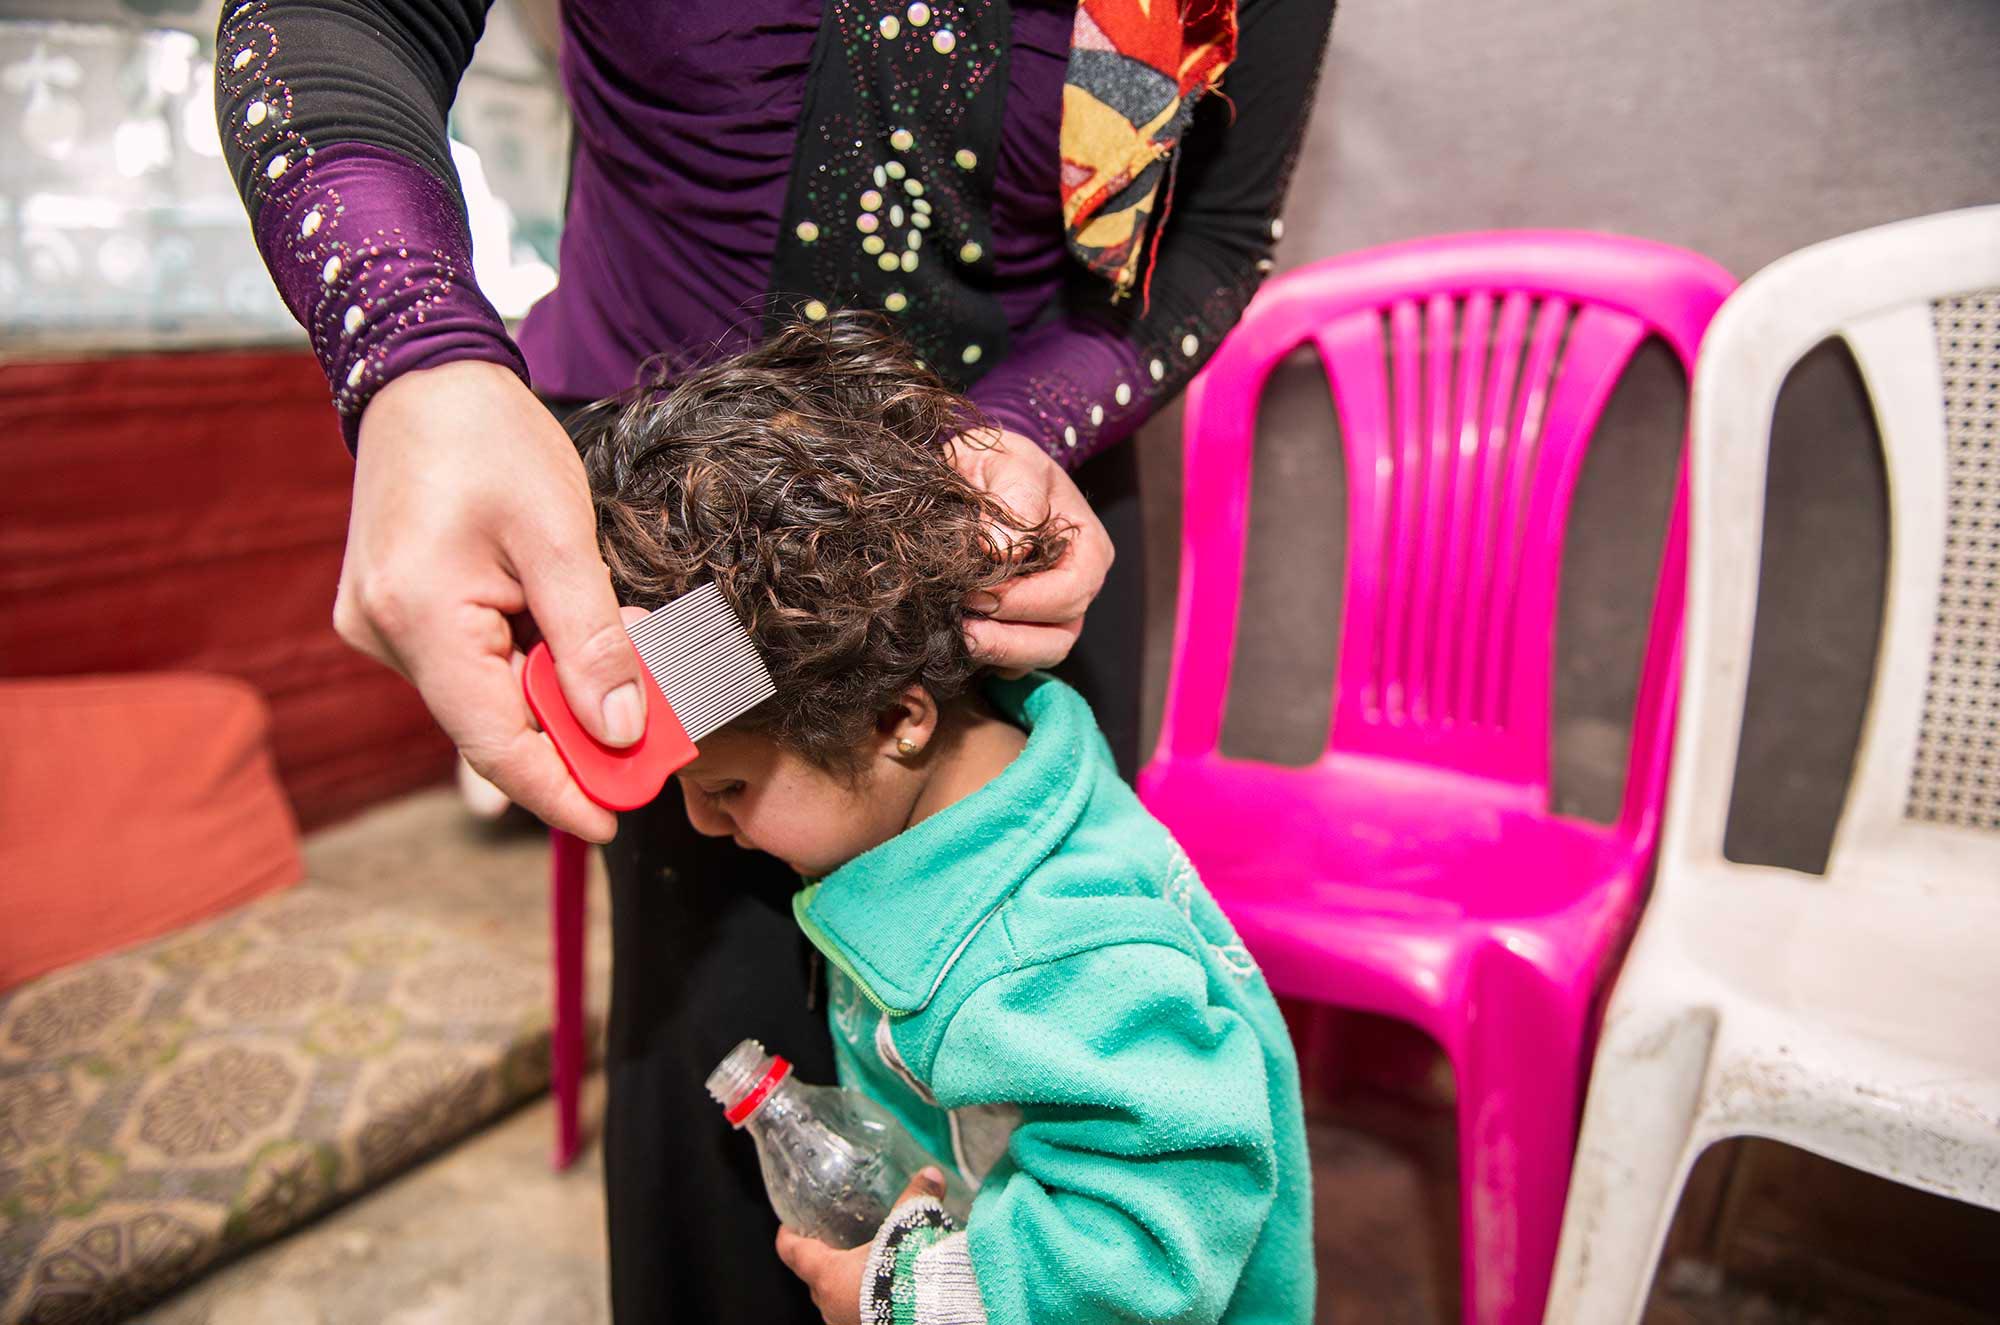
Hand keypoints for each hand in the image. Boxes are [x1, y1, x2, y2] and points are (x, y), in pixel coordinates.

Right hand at [338, 361, 646, 842]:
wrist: (420, 375)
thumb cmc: (490, 439)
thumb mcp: (560, 536)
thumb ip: (593, 641)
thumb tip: (624, 730)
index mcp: (417, 619)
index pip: (494, 743)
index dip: (557, 791)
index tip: (612, 821)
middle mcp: (383, 637)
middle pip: (492, 721)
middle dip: (574, 736)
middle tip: (653, 742)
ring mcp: (379, 627)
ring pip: (484, 693)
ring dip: (556, 692)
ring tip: (626, 667)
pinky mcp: (392, 613)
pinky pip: (469, 662)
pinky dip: (527, 662)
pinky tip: (568, 636)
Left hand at [775, 1167, 948, 1324]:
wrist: (933, 1311)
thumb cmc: (908, 1273)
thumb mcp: (908, 1227)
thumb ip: (916, 1198)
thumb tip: (930, 1173)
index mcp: (828, 1275)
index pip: (792, 1252)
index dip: (789, 1234)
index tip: (791, 1222)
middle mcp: (830, 1304)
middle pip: (814, 1277)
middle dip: (823, 1258)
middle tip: (835, 1239)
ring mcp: (845, 1322)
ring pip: (835, 1298)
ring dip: (844, 1282)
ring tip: (863, 1264)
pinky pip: (854, 1312)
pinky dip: (862, 1298)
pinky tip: (882, 1288)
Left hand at [948, 429, 1113, 674]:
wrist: (979, 475)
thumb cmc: (1000, 464)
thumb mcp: (1009, 460)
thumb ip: (1015, 495)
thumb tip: (1006, 550)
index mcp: (1089, 549)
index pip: (1070, 592)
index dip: (1023, 599)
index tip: (974, 590)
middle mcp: (1079, 587)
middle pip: (1060, 635)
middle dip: (1008, 634)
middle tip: (961, 622)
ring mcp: (1053, 613)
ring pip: (1040, 654)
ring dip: (999, 651)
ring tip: (960, 636)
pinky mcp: (1024, 628)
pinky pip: (1017, 662)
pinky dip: (992, 659)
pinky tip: (961, 640)